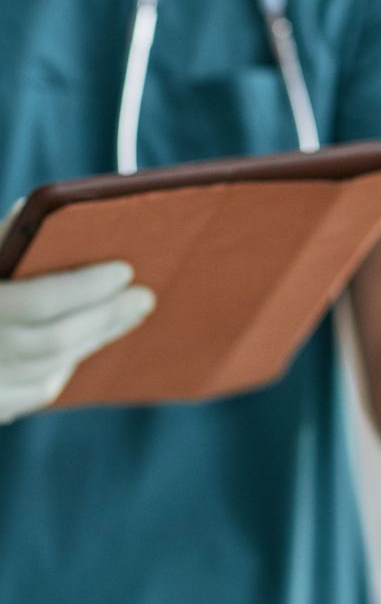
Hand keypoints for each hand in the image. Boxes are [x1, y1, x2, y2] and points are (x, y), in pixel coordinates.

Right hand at [0, 246, 154, 422]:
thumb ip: (4, 243)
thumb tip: (43, 213)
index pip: (39, 303)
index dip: (86, 288)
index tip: (125, 270)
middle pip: (55, 341)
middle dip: (105, 316)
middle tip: (144, 297)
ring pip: (51, 368)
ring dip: (94, 338)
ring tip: (127, 314)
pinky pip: (37, 390)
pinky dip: (66, 363)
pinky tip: (86, 341)